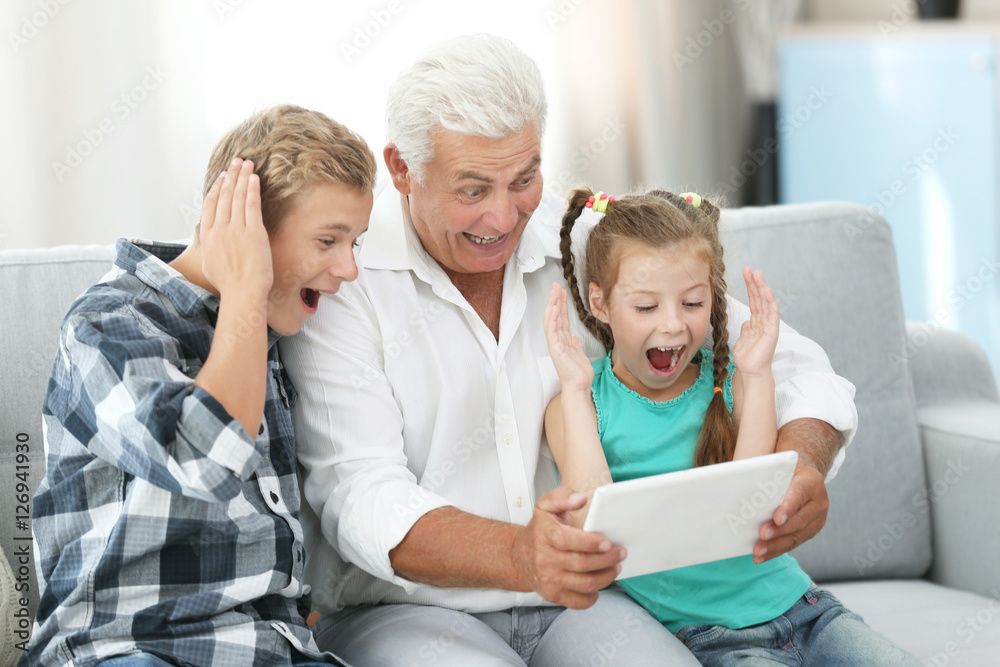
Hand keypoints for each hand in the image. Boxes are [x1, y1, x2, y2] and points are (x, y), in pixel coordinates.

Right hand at [200, 157, 272, 300]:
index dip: (217, 188)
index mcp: (208, 236)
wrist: (242, 293)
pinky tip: (254, 178)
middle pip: (224, 195)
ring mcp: (236, 230)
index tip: (222, 177)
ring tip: (246, 164)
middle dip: (230, 176)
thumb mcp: (210, 264)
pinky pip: (252, 205)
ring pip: (237, 197)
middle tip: (236, 162)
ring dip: (242, 177)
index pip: (211, 204)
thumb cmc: (229, 285)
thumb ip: (209, 246)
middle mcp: (220, 229)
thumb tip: (210, 238)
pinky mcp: (254, 232)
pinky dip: (252, 189)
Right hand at [511, 486, 625, 608]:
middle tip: (621, 553)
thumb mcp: (546, 506)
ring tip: (615, 567)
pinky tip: (600, 583)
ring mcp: (549, 579)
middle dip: (607, 559)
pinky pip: (580, 601)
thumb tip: (580, 499)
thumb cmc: (540, 530)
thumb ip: (563, 496)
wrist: (519, 556)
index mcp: (545, 534)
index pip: (567, 541)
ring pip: (585, 584)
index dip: (590, 543)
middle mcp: (545, 559)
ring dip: (606, 576)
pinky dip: (594, 595)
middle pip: (582, 564)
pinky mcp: (554, 595)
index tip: (607, 542)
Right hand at [543, 283, 593, 393]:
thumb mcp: (579, 354)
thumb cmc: (579, 373)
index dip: (561, 304)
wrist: (579, 386)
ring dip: (552, 304)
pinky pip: (552, 330)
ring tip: (555, 291)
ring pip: (551, 319)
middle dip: (555, 300)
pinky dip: (552, 317)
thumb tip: (575, 337)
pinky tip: (553, 307)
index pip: (561, 318)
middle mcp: (557, 340)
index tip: (562, 292)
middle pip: (554, 316)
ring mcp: (555, 343)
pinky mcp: (555, 348)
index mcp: (563, 340)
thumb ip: (575, 344)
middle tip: (556, 285)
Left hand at [732, 268, 778, 379]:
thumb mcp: (743, 340)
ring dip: (761, 287)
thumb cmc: (747, 358)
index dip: (750, 288)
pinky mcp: (772, 331)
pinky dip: (769, 301)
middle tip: (749, 269)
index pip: (754, 301)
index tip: (745, 274)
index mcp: (757, 323)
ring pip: (766, 302)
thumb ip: (746, 329)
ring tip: (757, 274)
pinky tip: (765, 290)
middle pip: (759, 299)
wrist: (750, 372)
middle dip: (754, 283)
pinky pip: (772, 313)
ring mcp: (769, 325)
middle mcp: (764, 322)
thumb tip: (747, 322)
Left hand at [753, 462, 828, 563]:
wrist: (804, 476)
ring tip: (758, 551)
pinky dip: (776, 551)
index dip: (788, 508)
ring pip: (796, 536)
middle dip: (779, 530)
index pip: (799, 494)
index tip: (776, 518)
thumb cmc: (785, 470)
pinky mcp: (811, 531)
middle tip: (761, 535)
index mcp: (811, 481)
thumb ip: (768, 474)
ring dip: (775, 546)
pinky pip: (793, 543)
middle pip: (798, 520)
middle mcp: (819, 502)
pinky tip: (761, 557)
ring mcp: (817, 519)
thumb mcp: (779, 465)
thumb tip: (741, 483)